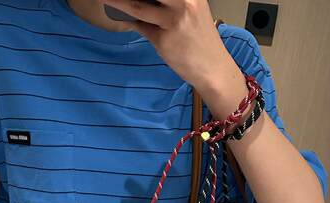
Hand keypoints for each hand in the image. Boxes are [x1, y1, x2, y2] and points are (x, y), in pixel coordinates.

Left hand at [101, 0, 226, 86]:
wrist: (212, 68)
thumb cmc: (198, 40)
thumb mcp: (188, 12)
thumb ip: (165, 3)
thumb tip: (135, 3)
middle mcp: (184, 0)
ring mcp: (174, 18)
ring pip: (137, 5)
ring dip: (118, 1)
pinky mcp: (164, 38)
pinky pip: (139, 25)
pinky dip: (126, 18)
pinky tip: (116, 13)